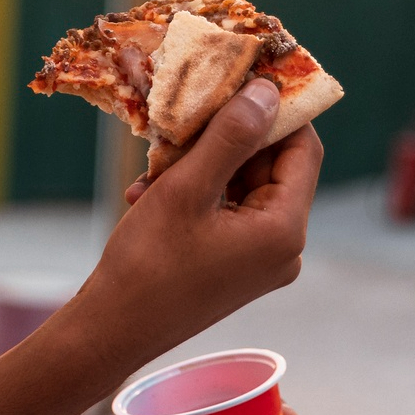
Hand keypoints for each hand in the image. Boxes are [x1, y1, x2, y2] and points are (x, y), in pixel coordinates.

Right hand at [69, 80, 322, 373]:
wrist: (111, 331)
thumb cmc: (147, 263)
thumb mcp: (186, 189)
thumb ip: (230, 137)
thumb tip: (268, 92)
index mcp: (283, 231)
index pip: (302, 149)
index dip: (276, 111)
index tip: (240, 82)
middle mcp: (283, 249)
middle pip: (270, 168)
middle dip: (226, 142)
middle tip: (182, 125)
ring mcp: (259, 262)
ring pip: (242, 189)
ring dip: (200, 169)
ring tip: (153, 171)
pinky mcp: (235, 269)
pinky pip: (225, 214)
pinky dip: (193, 197)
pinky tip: (148, 196)